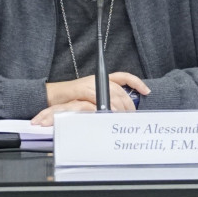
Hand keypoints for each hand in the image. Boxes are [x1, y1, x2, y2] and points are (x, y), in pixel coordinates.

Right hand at [34, 72, 150, 125]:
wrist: (50, 97)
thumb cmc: (69, 100)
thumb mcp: (91, 100)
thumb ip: (104, 103)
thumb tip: (119, 113)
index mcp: (101, 79)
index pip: (123, 78)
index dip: (136, 83)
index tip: (146, 91)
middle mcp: (97, 79)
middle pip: (120, 90)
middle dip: (128, 104)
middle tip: (131, 117)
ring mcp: (90, 83)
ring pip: (112, 94)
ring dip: (119, 108)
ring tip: (122, 119)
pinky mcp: (82, 89)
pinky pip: (99, 97)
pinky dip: (106, 106)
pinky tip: (109, 114)